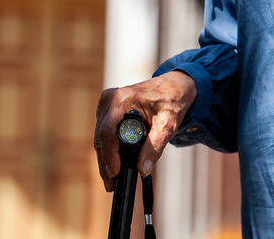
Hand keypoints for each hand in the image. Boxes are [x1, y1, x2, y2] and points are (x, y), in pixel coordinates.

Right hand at [93, 71, 196, 191]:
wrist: (173, 87)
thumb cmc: (171, 101)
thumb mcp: (168, 125)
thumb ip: (155, 147)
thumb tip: (143, 170)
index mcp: (122, 99)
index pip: (108, 132)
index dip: (109, 156)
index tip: (115, 174)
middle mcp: (109, 99)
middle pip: (100, 137)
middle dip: (105, 162)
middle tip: (111, 185)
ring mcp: (106, 104)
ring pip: (100, 137)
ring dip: (105, 158)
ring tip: (112, 180)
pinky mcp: (107, 110)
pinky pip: (104, 133)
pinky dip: (108, 149)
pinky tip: (113, 164)